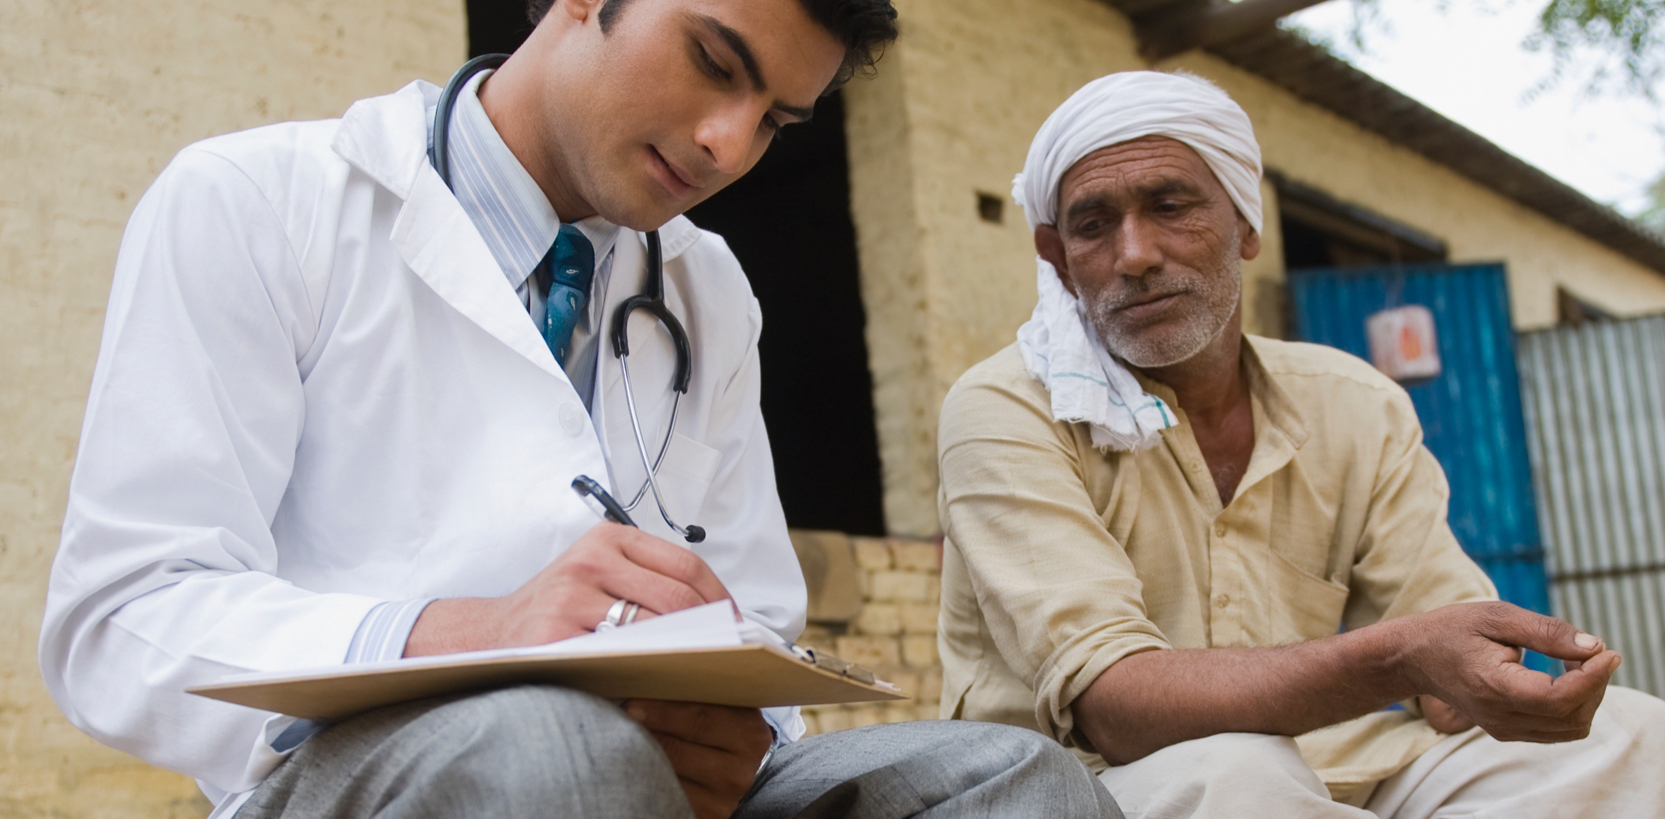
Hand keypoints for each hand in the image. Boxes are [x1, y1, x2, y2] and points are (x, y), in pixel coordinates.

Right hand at [404, 522, 731, 655]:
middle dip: (711, 633)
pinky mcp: (553, 638)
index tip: (740, 627)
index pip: (686, 566)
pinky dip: (645, 675)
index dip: (722, 600)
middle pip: (676, 600)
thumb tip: (720, 616)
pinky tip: (661, 688)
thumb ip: (647, 584)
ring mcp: (568, 599)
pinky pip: (616, 660)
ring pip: (652, 631)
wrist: (484, 638)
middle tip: (733, 659)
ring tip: (707, 675)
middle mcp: (588, 561)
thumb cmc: (554, 612)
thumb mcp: (596, 577)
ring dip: (685, 657)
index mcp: (607, 539)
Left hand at [624, 700, 771, 818]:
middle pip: (677, 750)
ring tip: (618, 740)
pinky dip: (645, 780)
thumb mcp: (726, 710)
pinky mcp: (704, 816)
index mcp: (748, 736)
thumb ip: (699, 698)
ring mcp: (720, 801)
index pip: (698, 720)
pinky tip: (632, 766)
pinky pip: (664, 797)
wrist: (741, 772)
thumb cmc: (726, 731)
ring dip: (638, 757)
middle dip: (642, 732)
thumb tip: (650, 683)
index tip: (632, 702)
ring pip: (666, 777)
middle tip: (618, 718)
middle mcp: (737, 772)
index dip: (661, 711)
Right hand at [1401, 601, 1619, 742]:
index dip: (1593, 678)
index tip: (1608, 651)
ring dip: (1587, 698)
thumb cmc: (1452, 630)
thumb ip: (1545, 631)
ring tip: (1578, 664)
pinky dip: (1573, 706)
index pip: (1558, 698)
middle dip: (1595, 685)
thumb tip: (1594, 646)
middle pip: (1571, 717)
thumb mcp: (1495, 616)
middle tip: (1593, 650)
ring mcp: (1503, 728)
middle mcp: (1499, 716)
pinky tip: (1564, 678)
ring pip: (1570, 728)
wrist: (1413, 658)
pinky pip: (1557, 730)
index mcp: (1494, 686)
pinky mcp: (1508, 730)